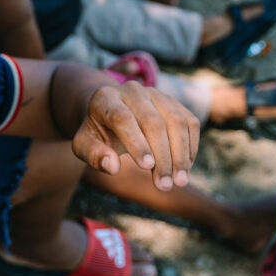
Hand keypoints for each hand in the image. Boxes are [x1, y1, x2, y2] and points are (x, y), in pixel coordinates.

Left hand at [71, 80, 198, 191]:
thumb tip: (112, 166)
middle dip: (162, 156)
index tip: (147, 167)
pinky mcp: (173, 101)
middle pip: (153, 121)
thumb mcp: (84, 144)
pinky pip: (190, 122)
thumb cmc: (97, 133)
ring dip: (180, 154)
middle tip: (165, 185)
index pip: (123, 118)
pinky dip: (191, 146)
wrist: (110, 114)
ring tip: (179, 181)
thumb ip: (93, 154)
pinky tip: (185, 167)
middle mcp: (132, 90)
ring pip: (176, 121)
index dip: (136, 142)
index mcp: (105, 98)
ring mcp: (155, 93)